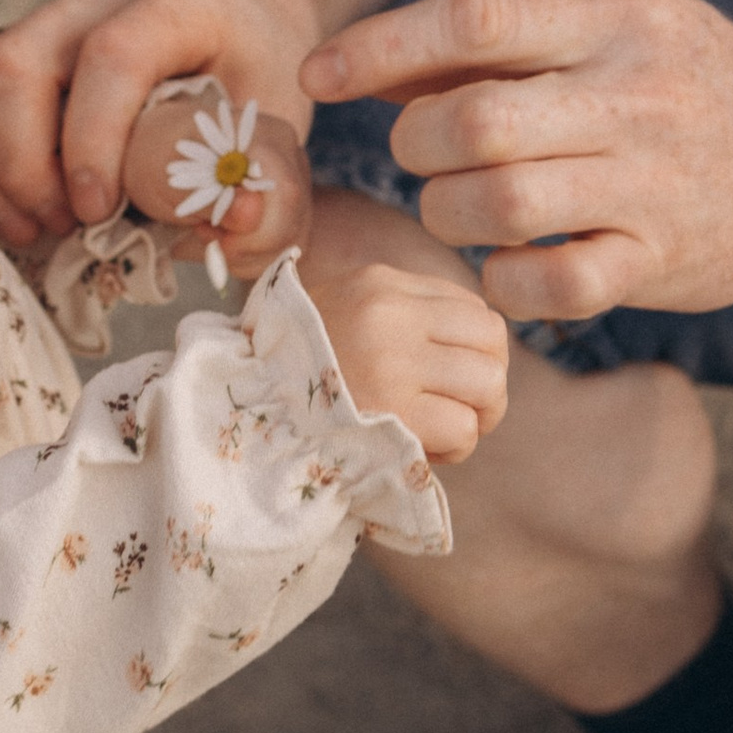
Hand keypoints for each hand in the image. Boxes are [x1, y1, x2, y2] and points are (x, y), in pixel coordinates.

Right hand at [0, 0, 315, 249]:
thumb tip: (234, 228)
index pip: (112, 56)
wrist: (229, 38)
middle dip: (24, 166)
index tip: (96, 210)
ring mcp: (39, 14)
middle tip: (60, 228)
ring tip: (32, 223)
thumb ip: (265, 193)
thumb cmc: (248, 95)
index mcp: (175, 3)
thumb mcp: (277, 140)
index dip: (92, 140)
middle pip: (15, 63)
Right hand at [298, 245, 510, 466]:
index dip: (476, 351)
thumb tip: (480, 345)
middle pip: (492, 342)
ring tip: (445, 430)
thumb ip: (402, 314)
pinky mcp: (394, 413)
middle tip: (463, 409)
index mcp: (380, 284)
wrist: (240, 412)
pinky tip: (425, 449)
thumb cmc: (293, 371)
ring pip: (488, 384)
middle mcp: (390, 314)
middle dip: (488, 384)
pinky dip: (455, 447)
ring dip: (476, 417)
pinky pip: (464, 428)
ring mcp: (392, 361)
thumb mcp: (343, 312)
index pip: (473, 308)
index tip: (450, 377)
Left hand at [300, 0, 732, 326]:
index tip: (320, 73)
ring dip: (446, 213)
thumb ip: (505, 43)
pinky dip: (504, 282)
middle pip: (473, 123)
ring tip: (459, 207)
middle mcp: (638, 95)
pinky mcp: (659, 264)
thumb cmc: (689, 94)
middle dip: (416, 146)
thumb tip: (368, 61)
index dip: (381, 47)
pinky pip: (547, 286)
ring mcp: (652, 184)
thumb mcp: (619, 32)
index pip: (479, 18)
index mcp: (621, 17)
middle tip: (425, 155)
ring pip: (496, 207)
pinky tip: (509, 264)